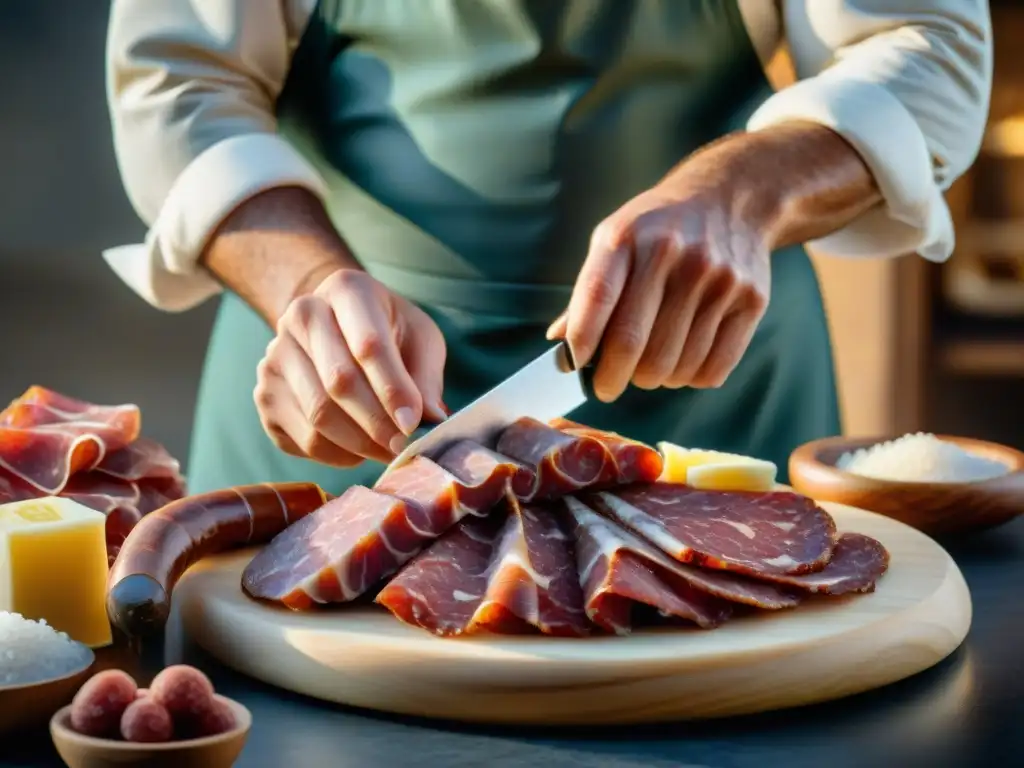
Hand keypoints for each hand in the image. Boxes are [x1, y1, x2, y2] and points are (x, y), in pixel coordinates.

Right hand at [255, 269, 447, 465]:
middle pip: (339, 382)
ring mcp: (276, 356)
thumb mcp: (419, 338)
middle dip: (377, 423)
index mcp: (346, 290)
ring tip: (387, 450)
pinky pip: (303, 439)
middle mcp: (301, 315)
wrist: (336, 325)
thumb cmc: (388, 331)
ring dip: (359, 444)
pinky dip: (338, 455)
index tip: (414, 423)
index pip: (368, 344)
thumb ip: (425, 376)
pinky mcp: (265, 395)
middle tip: (404, 445)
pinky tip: (359, 449)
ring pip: (318, 416)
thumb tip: (431, 419)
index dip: (393, 389)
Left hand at [547, 139, 773, 401]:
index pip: (598, 296)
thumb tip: (560, 345)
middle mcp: (673, 254)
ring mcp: (716, 278)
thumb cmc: (658, 229)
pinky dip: (689, 378)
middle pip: (634, 344)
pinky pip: (712, 369)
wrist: (730, 199)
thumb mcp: (615, 240)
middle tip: (608, 384)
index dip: (582, 341)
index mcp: (629, 237)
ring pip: (673, 365)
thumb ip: (588, 292)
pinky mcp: (750, 300)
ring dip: (654, 379)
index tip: (574, 368)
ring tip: (649, 365)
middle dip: (613, 377)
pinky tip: (682, 361)